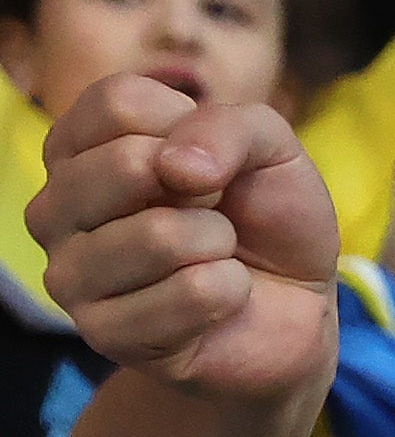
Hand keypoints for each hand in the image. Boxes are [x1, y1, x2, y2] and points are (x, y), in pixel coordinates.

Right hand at [27, 74, 336, 396]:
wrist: (296, 309)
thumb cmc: (266, 218)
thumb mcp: (269, 148)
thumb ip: (229, 126)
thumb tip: (175, 167)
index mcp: (77, 147)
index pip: (120, 103)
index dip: (189, 130)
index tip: (209, 165)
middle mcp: (55, 207)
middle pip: (127, 164)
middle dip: (207, 191)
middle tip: (215, 216)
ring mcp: (69, 273)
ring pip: (161, 236)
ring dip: (219, 245)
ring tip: (217, 258)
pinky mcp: (103, 332)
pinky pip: (191, 294)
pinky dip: (231, 293)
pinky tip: (220, 301)